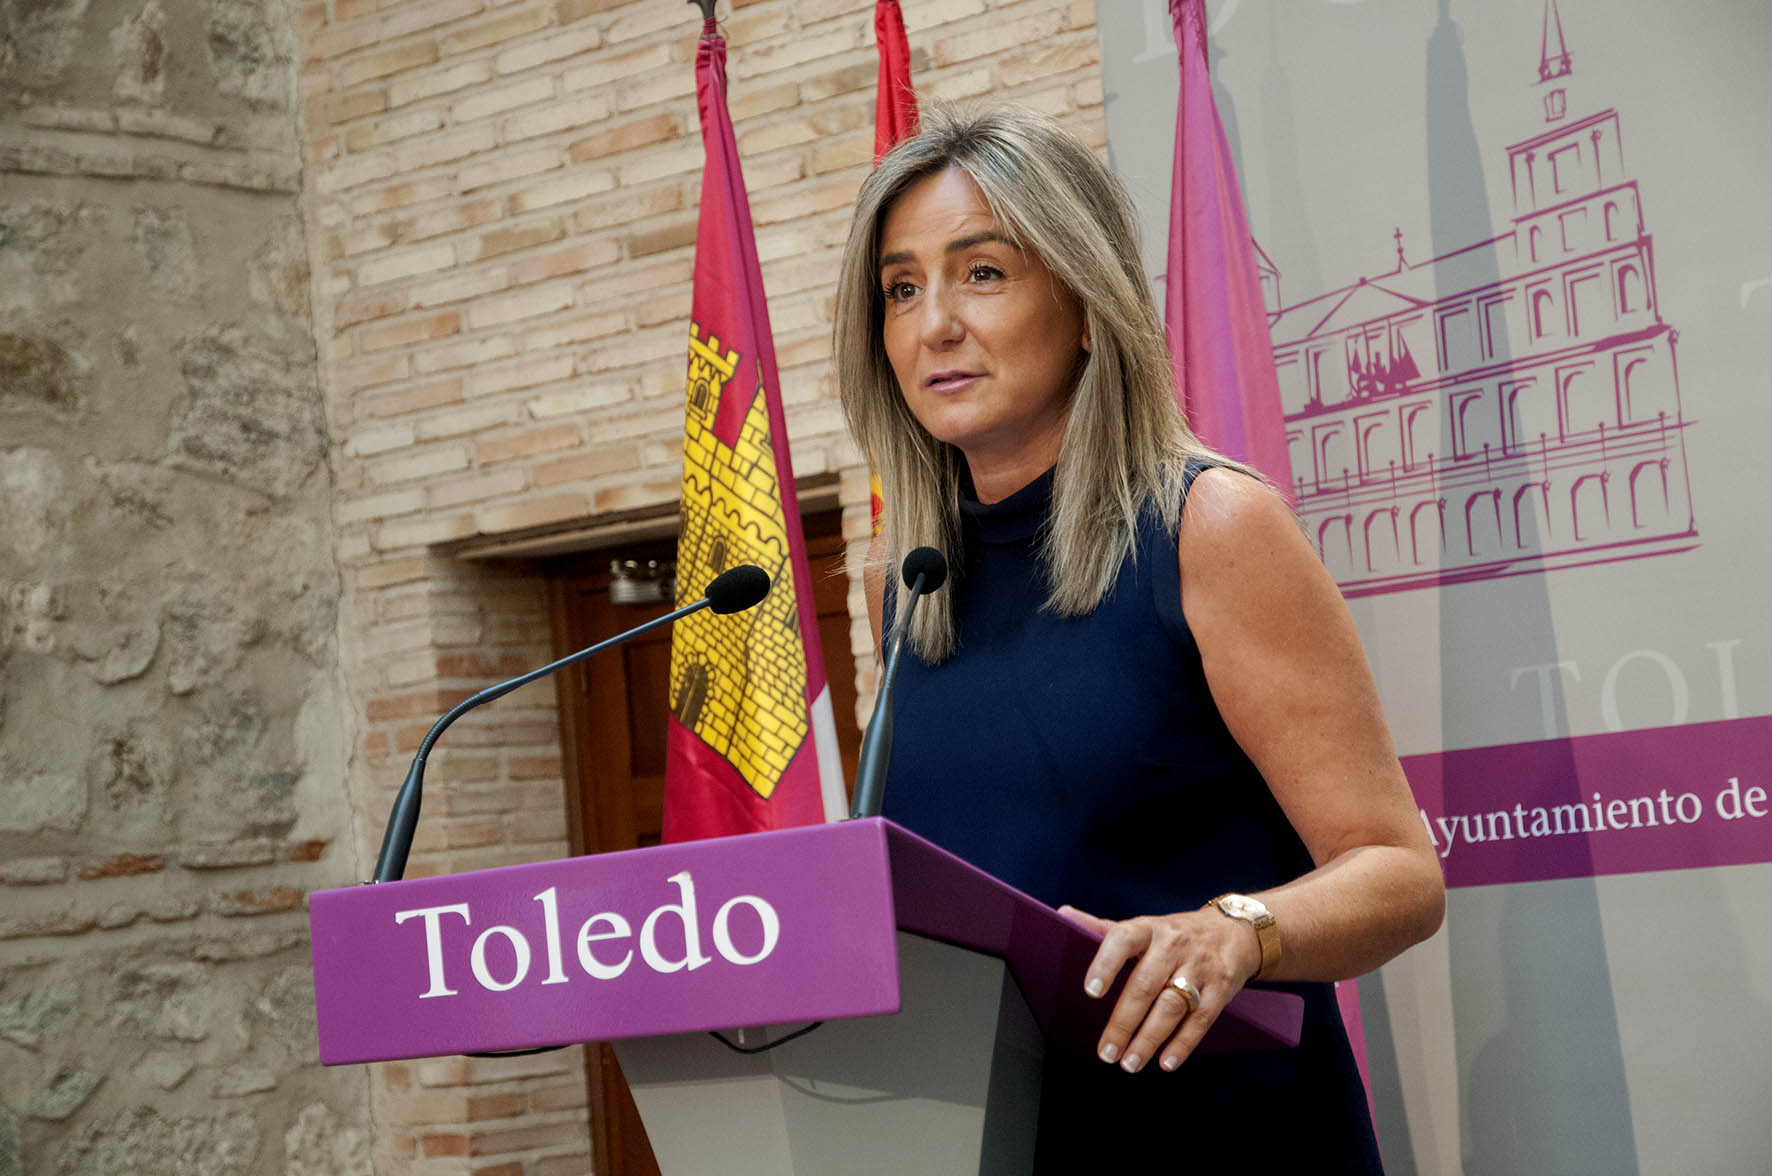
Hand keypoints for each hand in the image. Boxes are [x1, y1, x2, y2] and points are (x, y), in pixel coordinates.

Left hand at [1058, 903, 1262, 1073]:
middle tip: (1106, 1052)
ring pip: (1171, 1007)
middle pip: (1145, 985)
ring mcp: (1199, 968)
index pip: (1122, 939)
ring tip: (1129, 1063)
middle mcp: (1173, 945)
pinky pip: (1201, 1020)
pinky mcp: (1220, 989)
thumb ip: (1103, 928)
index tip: (1090, 991)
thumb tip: (1062, 914)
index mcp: (1148, 929)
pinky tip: (1165, 1062)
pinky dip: (1182, 1044)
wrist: (1233, 931)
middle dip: (1123, 1022)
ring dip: (1149, 1039)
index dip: (1105, 964)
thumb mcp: (1143, 927)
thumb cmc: (1174, 934)